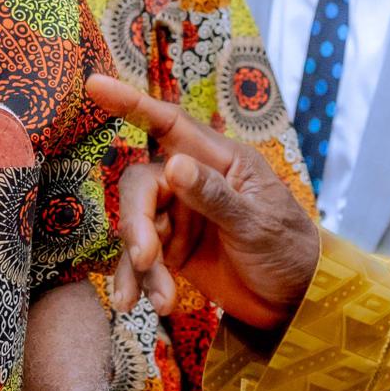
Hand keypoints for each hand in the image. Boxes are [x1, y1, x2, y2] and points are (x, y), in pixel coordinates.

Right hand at [86, 74, 319, 328]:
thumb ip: (214, 196)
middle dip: (137, 222)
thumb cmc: (289, 250)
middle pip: (142, 186)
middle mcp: (194, 181)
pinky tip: (146, 306)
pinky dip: (141, 282)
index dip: (131, 103)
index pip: (169, 124)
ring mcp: (181, 217)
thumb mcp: (256, 223)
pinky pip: (142, 261)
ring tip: (161, 300)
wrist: (296, 302)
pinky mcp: (173, 251)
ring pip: (137, 228)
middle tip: (147, 259)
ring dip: (141, 265)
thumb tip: (173, 164)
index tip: (94, 85)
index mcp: (221, 161)